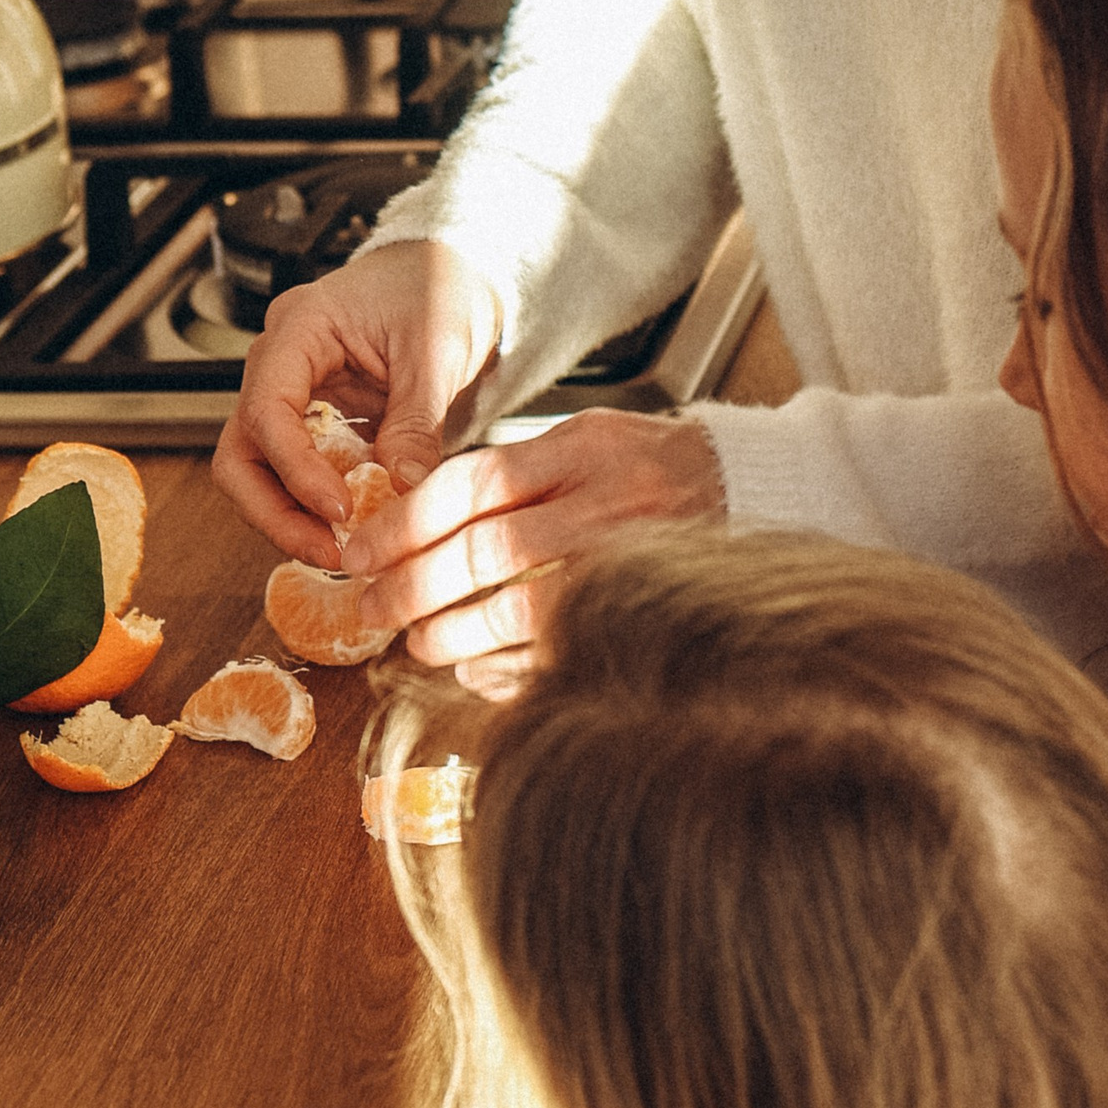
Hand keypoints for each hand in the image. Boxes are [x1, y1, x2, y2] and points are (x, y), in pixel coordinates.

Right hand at [214, 241, 502, 563]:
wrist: (447, 274)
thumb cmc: (436, 290)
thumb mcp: (438, 352)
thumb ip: (416, 421)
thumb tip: (402, 488)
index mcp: (299, 328)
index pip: (267, 409)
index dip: (295, 470)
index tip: (339, 510)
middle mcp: (278, 363)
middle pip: (239, 451)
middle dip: (274, 511)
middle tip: (328, 550)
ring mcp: (288, 393)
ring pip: (255, 469)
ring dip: (289, 517)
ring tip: (342, 550)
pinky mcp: (310, 420)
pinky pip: (291, 471)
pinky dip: (312, 507)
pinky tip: (352, 530)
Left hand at [345, 411, 726, 690]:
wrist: (748, 489)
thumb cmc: (648, 463)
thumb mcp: (585, 437)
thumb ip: (514, 470)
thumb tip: (415, 514)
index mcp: (581, 450)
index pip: (472, 484)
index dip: (405, 522)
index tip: (359, 551)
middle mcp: (605, 505)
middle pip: (486, 553)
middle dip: (413, 588)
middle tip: (370, 609)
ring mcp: (627, 564)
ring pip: (518, 612)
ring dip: (453, 636)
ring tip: (418, 642)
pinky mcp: (641, 614)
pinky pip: (558, 655)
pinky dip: (505, 669)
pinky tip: (474, 670)